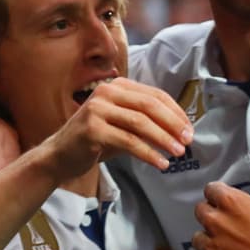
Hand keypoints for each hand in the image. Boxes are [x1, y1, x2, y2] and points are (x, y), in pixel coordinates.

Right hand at [40, 78, 193, 180]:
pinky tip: (161, 163)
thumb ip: (146, 120)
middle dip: (173, 124)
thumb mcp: (123, 124)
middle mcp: (106, 92)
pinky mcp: (92, 129)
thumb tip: (181, 128)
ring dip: (164, 139)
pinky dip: (149, 153)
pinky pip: (129, 141)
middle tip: (188, 141)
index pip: (155, 95)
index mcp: (117, 86)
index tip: (189, 129)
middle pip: (150, 106)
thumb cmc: (96, 140)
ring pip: (141, 123)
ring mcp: (97, 109)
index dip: (176, 112)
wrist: (59, 156)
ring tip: (178, 153)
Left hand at [191, 144, 249, 249]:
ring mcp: (210, 249)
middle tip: (232, 226)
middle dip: (213, 216)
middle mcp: (215, 223)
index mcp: (232, 203)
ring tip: (229, 249)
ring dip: (210, 242)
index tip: (231, 204)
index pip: (211, 190)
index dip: (220, 196)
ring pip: (198, 240)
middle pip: (201, 212)